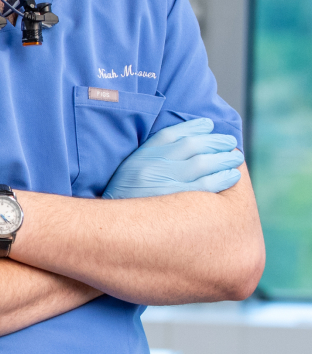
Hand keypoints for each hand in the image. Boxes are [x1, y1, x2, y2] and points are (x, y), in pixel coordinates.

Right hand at [103, 117, 242, 198]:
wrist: (118, 227)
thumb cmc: (130, 195)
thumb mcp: (134, 168)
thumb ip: (154, 154)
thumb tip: (186, 141)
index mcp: (143, 155)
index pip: (173, 134)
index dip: (194, 127)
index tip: (209, 125)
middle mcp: (155, 165)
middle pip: (192, 145)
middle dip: (215, 142)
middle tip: (230, 142)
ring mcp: (166, 183)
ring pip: (203, 163)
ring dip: (223, 158)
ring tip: (235, 158)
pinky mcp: (178, 203)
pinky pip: (206, 186)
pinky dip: (223, 178)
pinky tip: (232, 176)